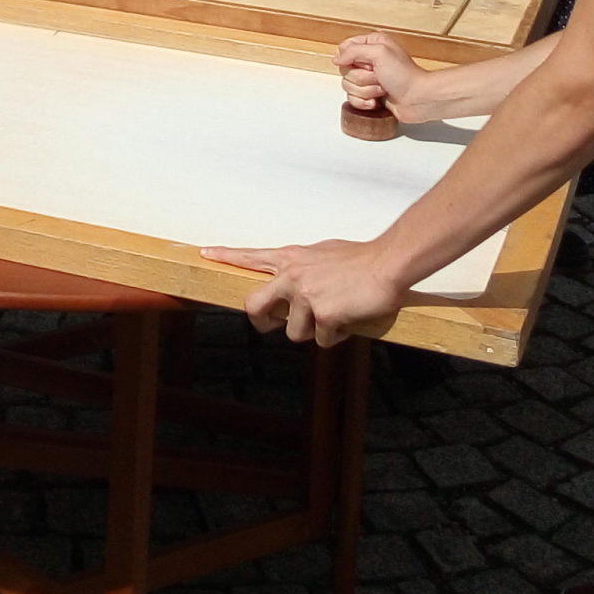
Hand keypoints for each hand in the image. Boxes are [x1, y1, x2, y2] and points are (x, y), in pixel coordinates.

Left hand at [202, 239, 406, 345]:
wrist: (387, 263)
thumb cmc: (361, 258)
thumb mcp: (323, 253)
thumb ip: (304, 266)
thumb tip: (299, 280)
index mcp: (291, 258)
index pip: (251, 256)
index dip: (226, 256)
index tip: (205, 253)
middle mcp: (292, 275)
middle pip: (255, 306)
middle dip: (262, 322)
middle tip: (275, 324)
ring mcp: (305, 296)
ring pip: (294, 332)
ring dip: (314, 331)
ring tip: (335, 313)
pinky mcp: (322, 314)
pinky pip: (323, 340)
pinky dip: (336, 335)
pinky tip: (349, 319)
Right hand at [336, 29, 427, 122]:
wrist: (418, 99)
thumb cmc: (405, 75)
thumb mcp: (379, 53)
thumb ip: (353, 51)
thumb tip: (337, 59)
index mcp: (372, 44)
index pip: (344, 48)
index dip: (349, 58)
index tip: (365, 63)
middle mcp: (369, 60)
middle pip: (345, 70)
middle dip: (361, 78)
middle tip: (378, 77)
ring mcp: (369, 78)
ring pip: (348, 86)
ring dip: (365, 91)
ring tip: (381, 89)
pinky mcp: (370, 94)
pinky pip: (353, 99)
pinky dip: (364, 102)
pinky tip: (376, 101)